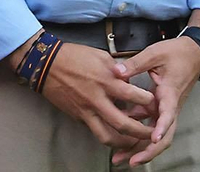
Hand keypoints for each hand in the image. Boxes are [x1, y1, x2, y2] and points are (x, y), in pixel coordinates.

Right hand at [34, 42, 156, 150]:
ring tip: (134, 142)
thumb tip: (130, 80)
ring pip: (108, 137)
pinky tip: (115, 134)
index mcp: (106, 80)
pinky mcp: (78, 116)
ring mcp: (86, 110)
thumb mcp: (101, 56)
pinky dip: (107, 135)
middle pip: (124, 125)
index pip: (134, 96)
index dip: (148, 102)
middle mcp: (98, 99)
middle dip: (141, 133)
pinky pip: (95, 131)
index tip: (154, 104)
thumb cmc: (74, 56)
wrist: (46, 64)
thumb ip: (117, 70)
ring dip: (124, 143)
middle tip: (151, 134)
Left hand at [110, 37, 199, 165]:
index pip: (168, 114)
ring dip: (141, 147)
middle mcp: (170, 106)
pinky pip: (150, 125)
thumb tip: (116, 72)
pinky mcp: (161, 108)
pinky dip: (138, 134)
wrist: (193, 53)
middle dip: (147, 151)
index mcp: (170, 93)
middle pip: (163, 136)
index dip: (162, 127)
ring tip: (120, 157)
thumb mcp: (155, 54)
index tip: (154, 138)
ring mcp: (166, 109)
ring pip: (156, 135)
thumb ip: (135, 63)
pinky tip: (121, 137)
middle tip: (130, 161)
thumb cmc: (177, 53)